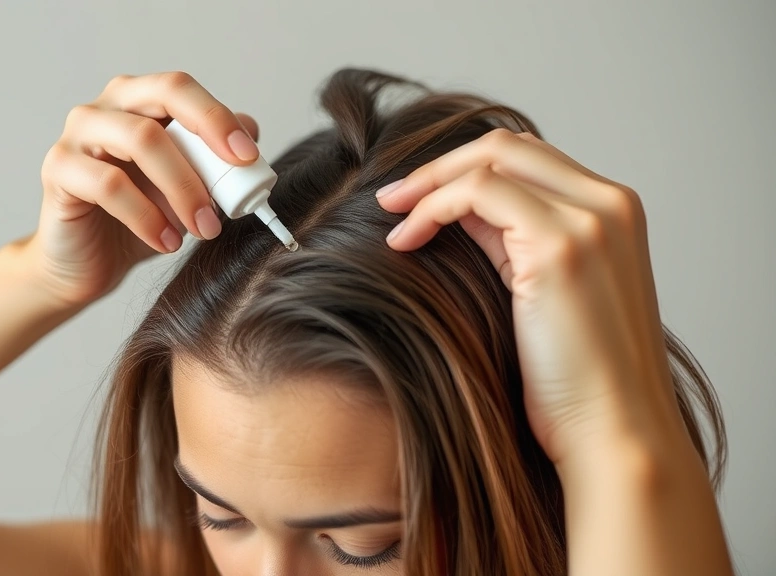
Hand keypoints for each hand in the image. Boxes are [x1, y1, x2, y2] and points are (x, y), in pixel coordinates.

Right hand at [24, 72, 260, 307]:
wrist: (88, 262)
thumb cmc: (139, 219)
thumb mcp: (187, 188)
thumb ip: (213, 158)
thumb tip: (250, 129)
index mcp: (138, 101)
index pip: (180, 88)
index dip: (218, 116)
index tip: (248, 157)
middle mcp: (105, 107)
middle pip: (162, 98)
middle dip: (207, 143)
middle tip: (231, 193)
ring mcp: (77, 135)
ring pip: (140, 140)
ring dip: (183, 188)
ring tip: (204, 229)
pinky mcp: (57, 169)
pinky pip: (110, 186)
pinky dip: (147, 217)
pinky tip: (167, 242)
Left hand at [377, 128, 688, 469]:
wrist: (613, 433)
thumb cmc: (577, 381)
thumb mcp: (545, 292)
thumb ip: (514, 242)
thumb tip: (456, 211)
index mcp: (614, 213)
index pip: (528, 159)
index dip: (464, 171)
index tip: (416, 200)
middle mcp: (610, 205)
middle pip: (507, 146)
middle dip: (440, 166)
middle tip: (391, 200)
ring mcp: (590, 220)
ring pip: (489, 160)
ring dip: (428, 183)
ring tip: (391, 217)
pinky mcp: (560, 245)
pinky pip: (476, 193)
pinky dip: (432, 207)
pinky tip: (405, 241)